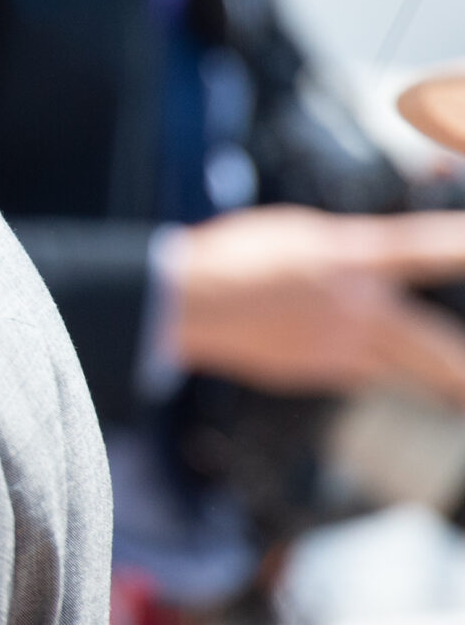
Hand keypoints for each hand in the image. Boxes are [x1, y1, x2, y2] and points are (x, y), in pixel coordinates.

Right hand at [169, 205, 464, 409]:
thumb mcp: (298, 231)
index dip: (458, 248)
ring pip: (405, 371)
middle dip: (459, 369)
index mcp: (350, 259)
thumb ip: (344, 249)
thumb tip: (367, 267)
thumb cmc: (233, 257)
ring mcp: (338, 347)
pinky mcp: (316, 371)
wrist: (187, 304)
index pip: (422, 251)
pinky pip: (361, 371)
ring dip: (441, 383)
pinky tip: (372, 364)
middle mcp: (355, 308)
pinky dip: (374, 368)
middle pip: (432, 348)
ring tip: (460, 393)